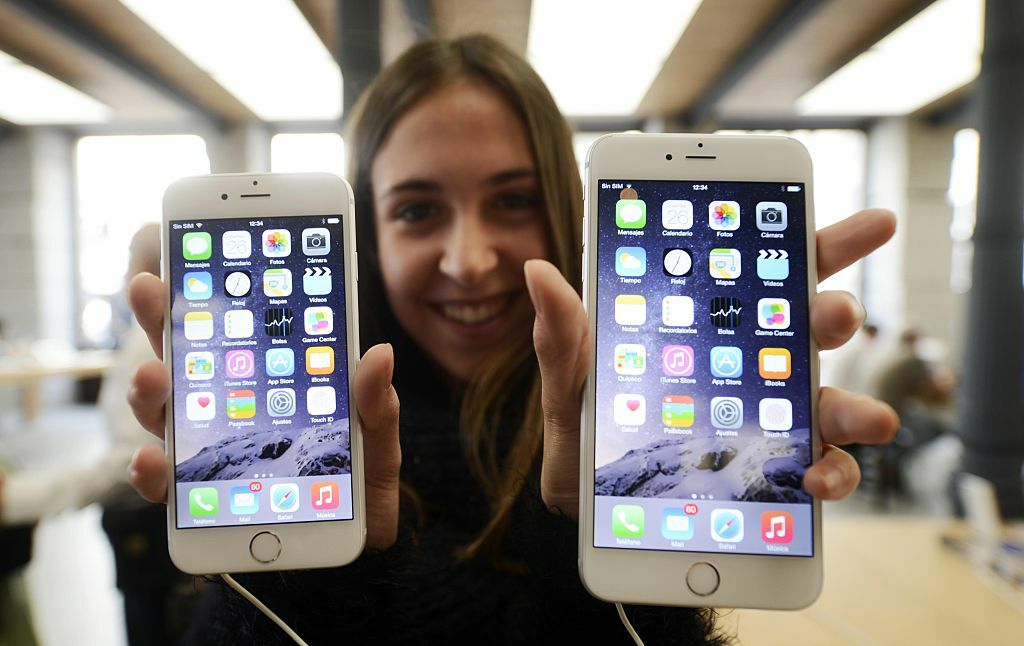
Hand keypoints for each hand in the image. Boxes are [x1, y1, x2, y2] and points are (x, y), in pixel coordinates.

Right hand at [125, 273, 401, 549]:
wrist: (354, 538)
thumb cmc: (360, 478)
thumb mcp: (377, 436)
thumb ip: (375, 402)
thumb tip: (379, 353)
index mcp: (267, 378)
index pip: (231, 327)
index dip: (206, 289)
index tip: (187, 251)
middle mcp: (228, 406)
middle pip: (183, 356)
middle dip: (160, 319)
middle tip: (149, 288)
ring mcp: (208, 449)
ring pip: (164, 412)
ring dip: (151, 391)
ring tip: (154, 374)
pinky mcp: (200, 499)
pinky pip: (167, 484)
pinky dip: (152, 472)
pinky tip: (152, 460)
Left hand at [524, 208, 900, 517]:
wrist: (587, 507)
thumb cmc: (586, 430)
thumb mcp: (570, 380)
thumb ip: (564, 331)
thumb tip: (538, 269)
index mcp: (710, 328)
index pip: (770, 274)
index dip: (818, 243)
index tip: (871, 222)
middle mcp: (751, 368)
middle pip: (813, 328)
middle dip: (837, 312)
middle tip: (838, 311)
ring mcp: (768, 421)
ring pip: (828, 403)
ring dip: (854, 407)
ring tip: (869, 417)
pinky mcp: (772, 474)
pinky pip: (818, 471)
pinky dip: (831, 474)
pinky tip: (817, 478)